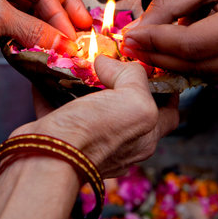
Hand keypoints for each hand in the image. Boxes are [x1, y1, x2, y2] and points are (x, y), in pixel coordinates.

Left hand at [0, 0, 91, 69]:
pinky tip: (49, 39)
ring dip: (51, 21)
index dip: (59, 10)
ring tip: (69, 38)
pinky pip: (22, 17)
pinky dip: (36, 29)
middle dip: (62, 10)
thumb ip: (33, 28)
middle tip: (83, 29)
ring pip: (33, 4)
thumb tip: (65, 43)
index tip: (73, 34)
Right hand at [17, 55, 178, 177]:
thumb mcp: (132, 99)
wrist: (47, 158)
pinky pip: (61, 110)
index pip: (170, 113)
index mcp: (146, 135)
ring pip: (95, 109)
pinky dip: (55, 92)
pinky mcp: (63, 138)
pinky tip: (49, 76)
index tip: (155, 67)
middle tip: (113, 60)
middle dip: (123, 83)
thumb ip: (133, 76)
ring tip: (82, 64)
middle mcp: (123, 143)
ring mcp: (92, 143)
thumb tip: (108, 63)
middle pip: (130, 108)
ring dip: (88, 86)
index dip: (167, 90)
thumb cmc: (96, 132)